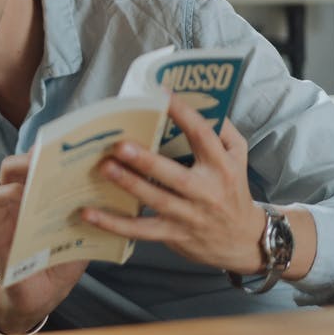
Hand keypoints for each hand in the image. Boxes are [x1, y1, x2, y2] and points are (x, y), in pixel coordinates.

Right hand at [0, 153, 86, 333]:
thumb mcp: (83, 232)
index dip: (60, 146)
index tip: (81, 139)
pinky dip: (13, 192)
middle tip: (64, 149)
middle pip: (27, 155)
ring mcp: (6, 207)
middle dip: (43, 149)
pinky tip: (31, 195)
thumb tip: (122, 187)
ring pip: (8, 170)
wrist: (41, 296)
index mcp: (42, 192)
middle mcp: (22, 193)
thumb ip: (93, 211)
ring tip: (47, 166)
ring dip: (27, 165)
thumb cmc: (61, 261)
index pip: (46, 158)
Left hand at [80, 95, 265, 274]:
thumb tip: (203, 103)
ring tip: (104, 168)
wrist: (244, 240)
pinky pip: (140, 229)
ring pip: (156, 200)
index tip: (160, 94)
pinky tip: (88, 212)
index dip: (183, 114)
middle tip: (120, 146)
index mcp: (221, 167)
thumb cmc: (233, 190)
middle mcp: (207, 191)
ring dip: (128, 185)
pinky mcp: (173, 234)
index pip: (202, 135)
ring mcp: (189, 216)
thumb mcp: (238, 157)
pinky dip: (113, 223)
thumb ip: (223, 131)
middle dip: (147, 161)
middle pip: (175, 176)